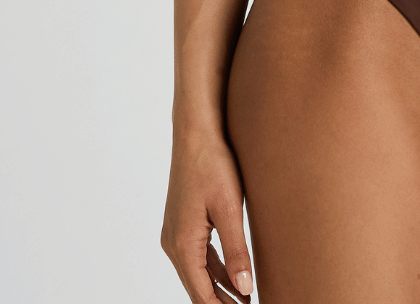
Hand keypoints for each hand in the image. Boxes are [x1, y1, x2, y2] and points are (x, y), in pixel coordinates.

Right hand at [161, 130, 254, 302]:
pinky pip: (199, 255)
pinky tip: (233, 276)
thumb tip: (244, 289)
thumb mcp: (229, 208)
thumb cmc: (213, 164)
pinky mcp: (183, 223)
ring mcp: (176, 233)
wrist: (196, 132)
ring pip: (198, 272)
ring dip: (219, 289)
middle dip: (221, 303)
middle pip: (198, 287)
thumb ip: (237, 250)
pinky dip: (215, 269)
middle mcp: (174, 243)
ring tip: (245, 300)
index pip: (202, 295)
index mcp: (183, 245)